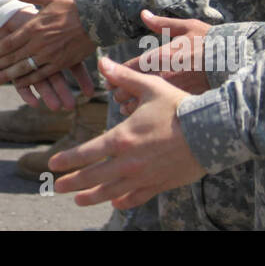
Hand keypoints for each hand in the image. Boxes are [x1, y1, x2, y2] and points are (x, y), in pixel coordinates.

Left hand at [0, 0, 97, 90]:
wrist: (100, 17)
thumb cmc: (75, 3)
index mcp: (35, 26)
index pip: (10, 42)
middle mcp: (39, 43)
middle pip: (13, 58)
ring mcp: (51, 55)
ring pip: (24, 69)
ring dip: (8, 76)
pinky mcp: (62, 63)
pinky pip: (42, 74)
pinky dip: (29, 81)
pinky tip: (20, 84)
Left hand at [51, 57, 204, 207]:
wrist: (211, 131)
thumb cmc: (178, 106)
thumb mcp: (149, 86)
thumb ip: (123, 77)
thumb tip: (102, 62)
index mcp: (122, 138)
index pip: (86, 153)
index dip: (68, 159)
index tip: (53, 164)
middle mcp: (128, 162)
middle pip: (94, 176)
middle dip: (73, 183)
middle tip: (58, 188)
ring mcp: (144, 176)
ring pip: (111, 191)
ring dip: (92, 196)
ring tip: (79, 199)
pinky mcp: (160, 184)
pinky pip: (137, 197)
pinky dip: (124, 201)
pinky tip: (115, 203)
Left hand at [114, 10, 213, 112]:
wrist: (236, 61)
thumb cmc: (211, 42)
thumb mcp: (187, 27)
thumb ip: (162, 24)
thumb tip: (144, 14)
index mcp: (161, 56)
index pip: (130, 68)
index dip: (116, 74)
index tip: (110, 78)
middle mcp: (164, 75)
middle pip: (132, 88)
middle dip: (120, 91)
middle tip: (115, 93)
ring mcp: (173, 91)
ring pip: (143, 104)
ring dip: (131, 105)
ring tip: (126, 105)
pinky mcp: (182, 102)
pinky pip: (158, 112)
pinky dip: (149, 114)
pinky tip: (146, 114)